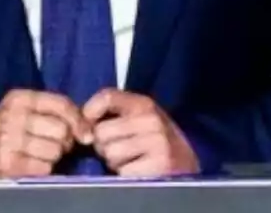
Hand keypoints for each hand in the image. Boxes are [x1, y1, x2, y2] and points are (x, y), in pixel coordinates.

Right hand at [0, 90, 91, 181]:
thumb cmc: (5, 133)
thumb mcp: (24, 112)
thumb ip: (54, 112)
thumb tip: (88, 132)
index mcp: (18, 98)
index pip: (61, 104)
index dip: (79, 120)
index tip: (86, 135)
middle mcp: (11, 116)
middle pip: (62, 130)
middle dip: (64, 141)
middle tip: (52, 145)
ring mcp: (7, 140)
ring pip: (55, 150)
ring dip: (53, 157)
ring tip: (38, 155)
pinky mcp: (6, 164)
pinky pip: (44, 168)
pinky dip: (43, 170)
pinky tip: (31, 165)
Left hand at [83, 89, 198, 176]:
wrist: (187, 164)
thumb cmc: (156, 140)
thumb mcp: (140, 117)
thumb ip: (114, 112)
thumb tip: (83, 120)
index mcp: (145, 104)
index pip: (107, 96)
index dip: (89, 112)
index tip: (89, 126)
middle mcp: (151, 119)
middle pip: (101, 132)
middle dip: (104, 145)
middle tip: (121, 149)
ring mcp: (157, 142)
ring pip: (109, 153)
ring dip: (115, 162)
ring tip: (132, 159)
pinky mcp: (159, 165)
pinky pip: (122, 172)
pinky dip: (126, 175)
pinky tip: (139, 170)